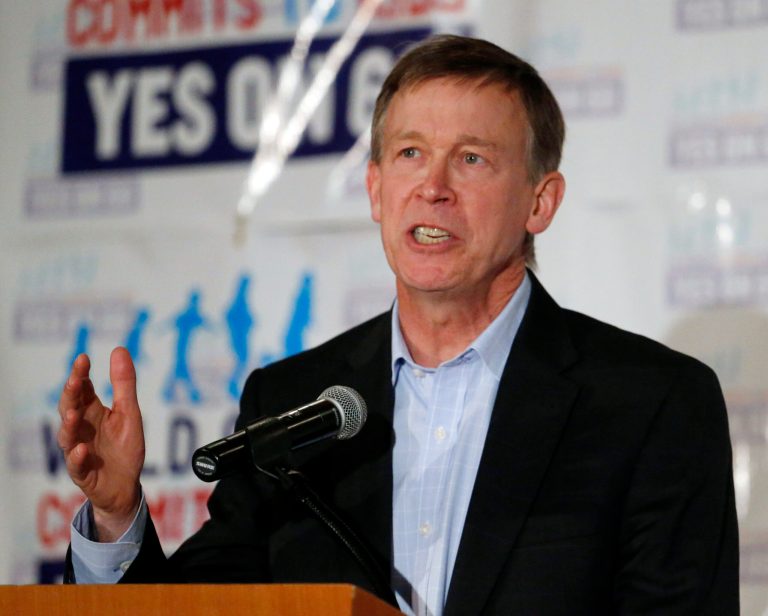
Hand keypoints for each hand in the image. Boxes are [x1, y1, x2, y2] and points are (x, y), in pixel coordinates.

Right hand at [57, 347, 144, 541]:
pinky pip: (76, 465)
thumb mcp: (129, 412)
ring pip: (67, 435)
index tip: (83, 358)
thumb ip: (124, 384)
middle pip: (70, 407)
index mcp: (92, 411)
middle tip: (75, 380)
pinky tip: (82, 449)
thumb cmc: (124, 447)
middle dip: (71, 394)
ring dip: (69, 424)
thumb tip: (119, 349)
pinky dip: (77, 457)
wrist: (125, 485)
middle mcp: (81, 428)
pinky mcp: (82, 472)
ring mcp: (77, 450)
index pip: (83, 389)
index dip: (81, 374)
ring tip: (74, 413)